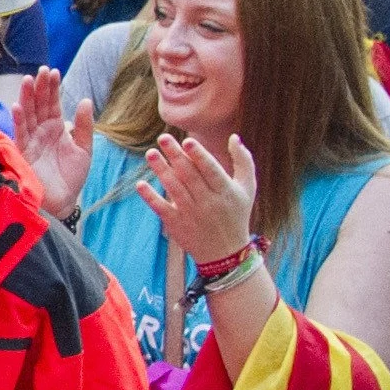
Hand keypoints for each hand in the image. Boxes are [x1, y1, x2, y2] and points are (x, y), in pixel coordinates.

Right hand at [10, 68, 96, 219]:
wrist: (63, 201)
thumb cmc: (72, 177)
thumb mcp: (85, 149)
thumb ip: (85, 125)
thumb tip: (85, 100)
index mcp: (57, 128)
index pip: (53, 103)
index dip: (52, 87)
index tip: (53, 71)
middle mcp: (42, 131)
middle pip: (39, 104)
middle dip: (40, 87)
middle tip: (42, 70)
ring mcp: (32, 141)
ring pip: (28, 114)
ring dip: (27, 97)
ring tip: (29, 80)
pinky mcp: (25, 152)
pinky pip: (21, 134)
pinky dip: (19, 120)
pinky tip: (19, 106)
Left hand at [139, 130, 259, 268]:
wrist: (226, 252)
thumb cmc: (236, 213)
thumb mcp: (248, 188)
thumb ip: (243, 161)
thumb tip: (234, 137)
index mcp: (226, 191)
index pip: (211, 170)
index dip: (199, 156)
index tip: (187, 141)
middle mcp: (208, 202)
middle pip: (189, 175)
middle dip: (175, 156)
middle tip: (162, 138)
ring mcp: (191, 213)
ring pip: (174, 188)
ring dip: (161, 170)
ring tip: (151, 153)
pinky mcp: (176, 223)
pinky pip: (162, 208)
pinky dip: (151, 197)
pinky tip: (141, 184)